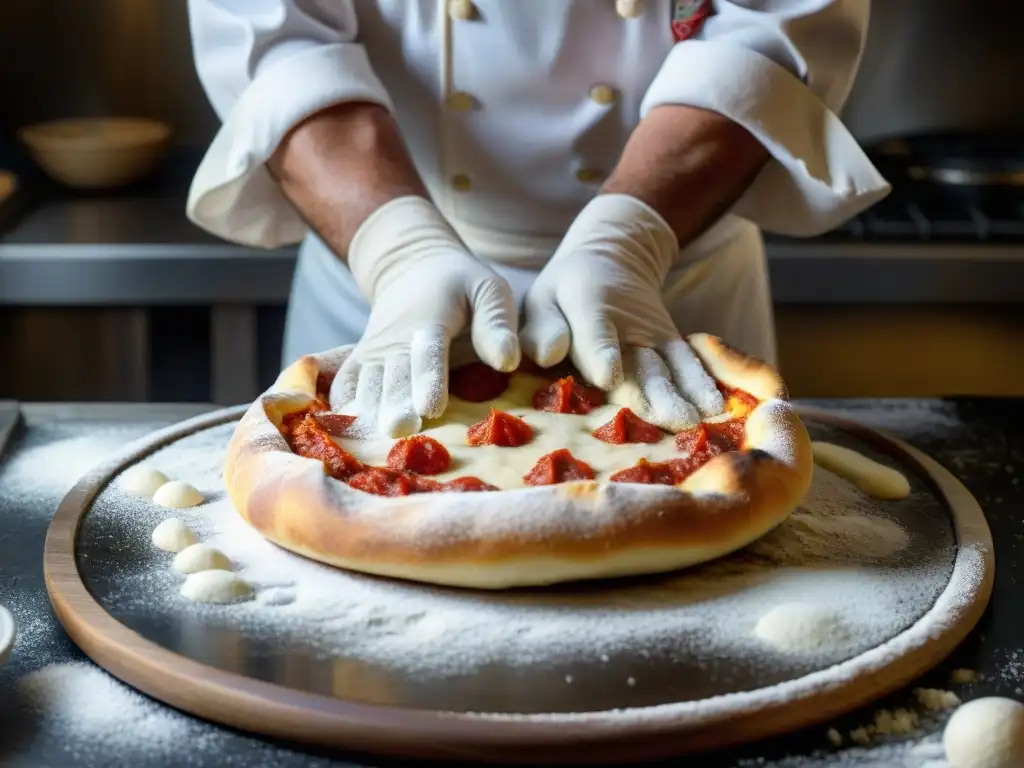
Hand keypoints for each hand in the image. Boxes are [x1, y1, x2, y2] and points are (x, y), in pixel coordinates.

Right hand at [330, 197, 519, 436]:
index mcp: (432, 317)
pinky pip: (345, 383)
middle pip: (395, 375)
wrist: (411, 267)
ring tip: (375, 441)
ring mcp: (374, 350)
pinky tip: (346, 432)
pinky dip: (342, 405)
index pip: (429, 350)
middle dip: (396, 404)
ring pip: (368, 384)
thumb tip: (507, 361)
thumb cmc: (461, 285)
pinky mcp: (360, 360)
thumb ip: (496, 324)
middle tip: (398, 430)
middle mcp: (396, 337)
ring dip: (370, 412)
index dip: (429, 378)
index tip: (431, 407)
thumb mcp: (489, 290)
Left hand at [519, 194, 723, 430]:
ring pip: (670, 366)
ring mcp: (655, 334)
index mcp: (590, 306)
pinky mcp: (672, 342)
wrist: (615, 255)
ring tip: (698, 422)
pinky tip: (717, 409)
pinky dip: (704, 384)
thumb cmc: (566, 291)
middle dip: (656, 392)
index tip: (609, 378)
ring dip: (685, 394)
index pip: (597, 333)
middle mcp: (628, 322)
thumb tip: (547, 356)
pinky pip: (690, 362)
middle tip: (672, 421)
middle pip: (641, 360)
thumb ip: (543, 328)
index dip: (603, 354)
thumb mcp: (543, 299)